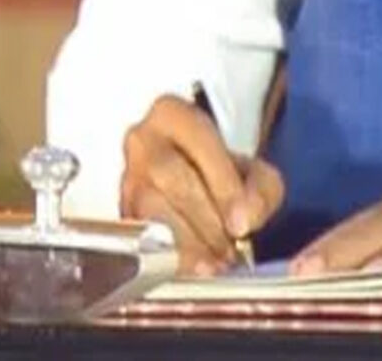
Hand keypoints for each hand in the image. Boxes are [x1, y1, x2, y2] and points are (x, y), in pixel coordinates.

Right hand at [119, 94, 283, 276]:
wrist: (193, 183)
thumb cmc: (221, 174)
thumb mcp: (255, 172)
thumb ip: (261, 190)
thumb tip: (245, 218)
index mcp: (173, 114)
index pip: (198, 143)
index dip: (222, 186)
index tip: (241, 223)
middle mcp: (142, 141)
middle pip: (172, 179)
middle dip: (207, 221)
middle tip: (232, 249)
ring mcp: (126, 178)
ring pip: (150, 212)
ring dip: (189, 243)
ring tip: (216, 260)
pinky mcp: (120, 214)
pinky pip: (140, 239)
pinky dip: (171, 258)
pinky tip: (194, 267)